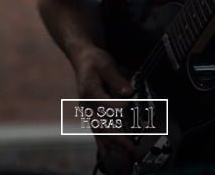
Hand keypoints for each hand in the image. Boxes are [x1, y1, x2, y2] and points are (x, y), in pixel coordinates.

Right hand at [70, 45, 137, 166]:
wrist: (82, 59)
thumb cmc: (94, 60)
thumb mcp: (105, 63)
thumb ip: (116, 78)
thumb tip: (128, 92)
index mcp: (89, 91)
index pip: (105, 107)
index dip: (119, 114)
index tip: (132, 119)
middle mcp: (87, 105)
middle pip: (102, 126)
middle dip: (118, 140)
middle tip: (133, 150)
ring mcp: (88, 112)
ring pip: (99, 133)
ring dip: (113, 145)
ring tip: (128, 154)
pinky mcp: (91, 115)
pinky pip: (98, 132)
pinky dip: (105, 143)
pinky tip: (113, 152)